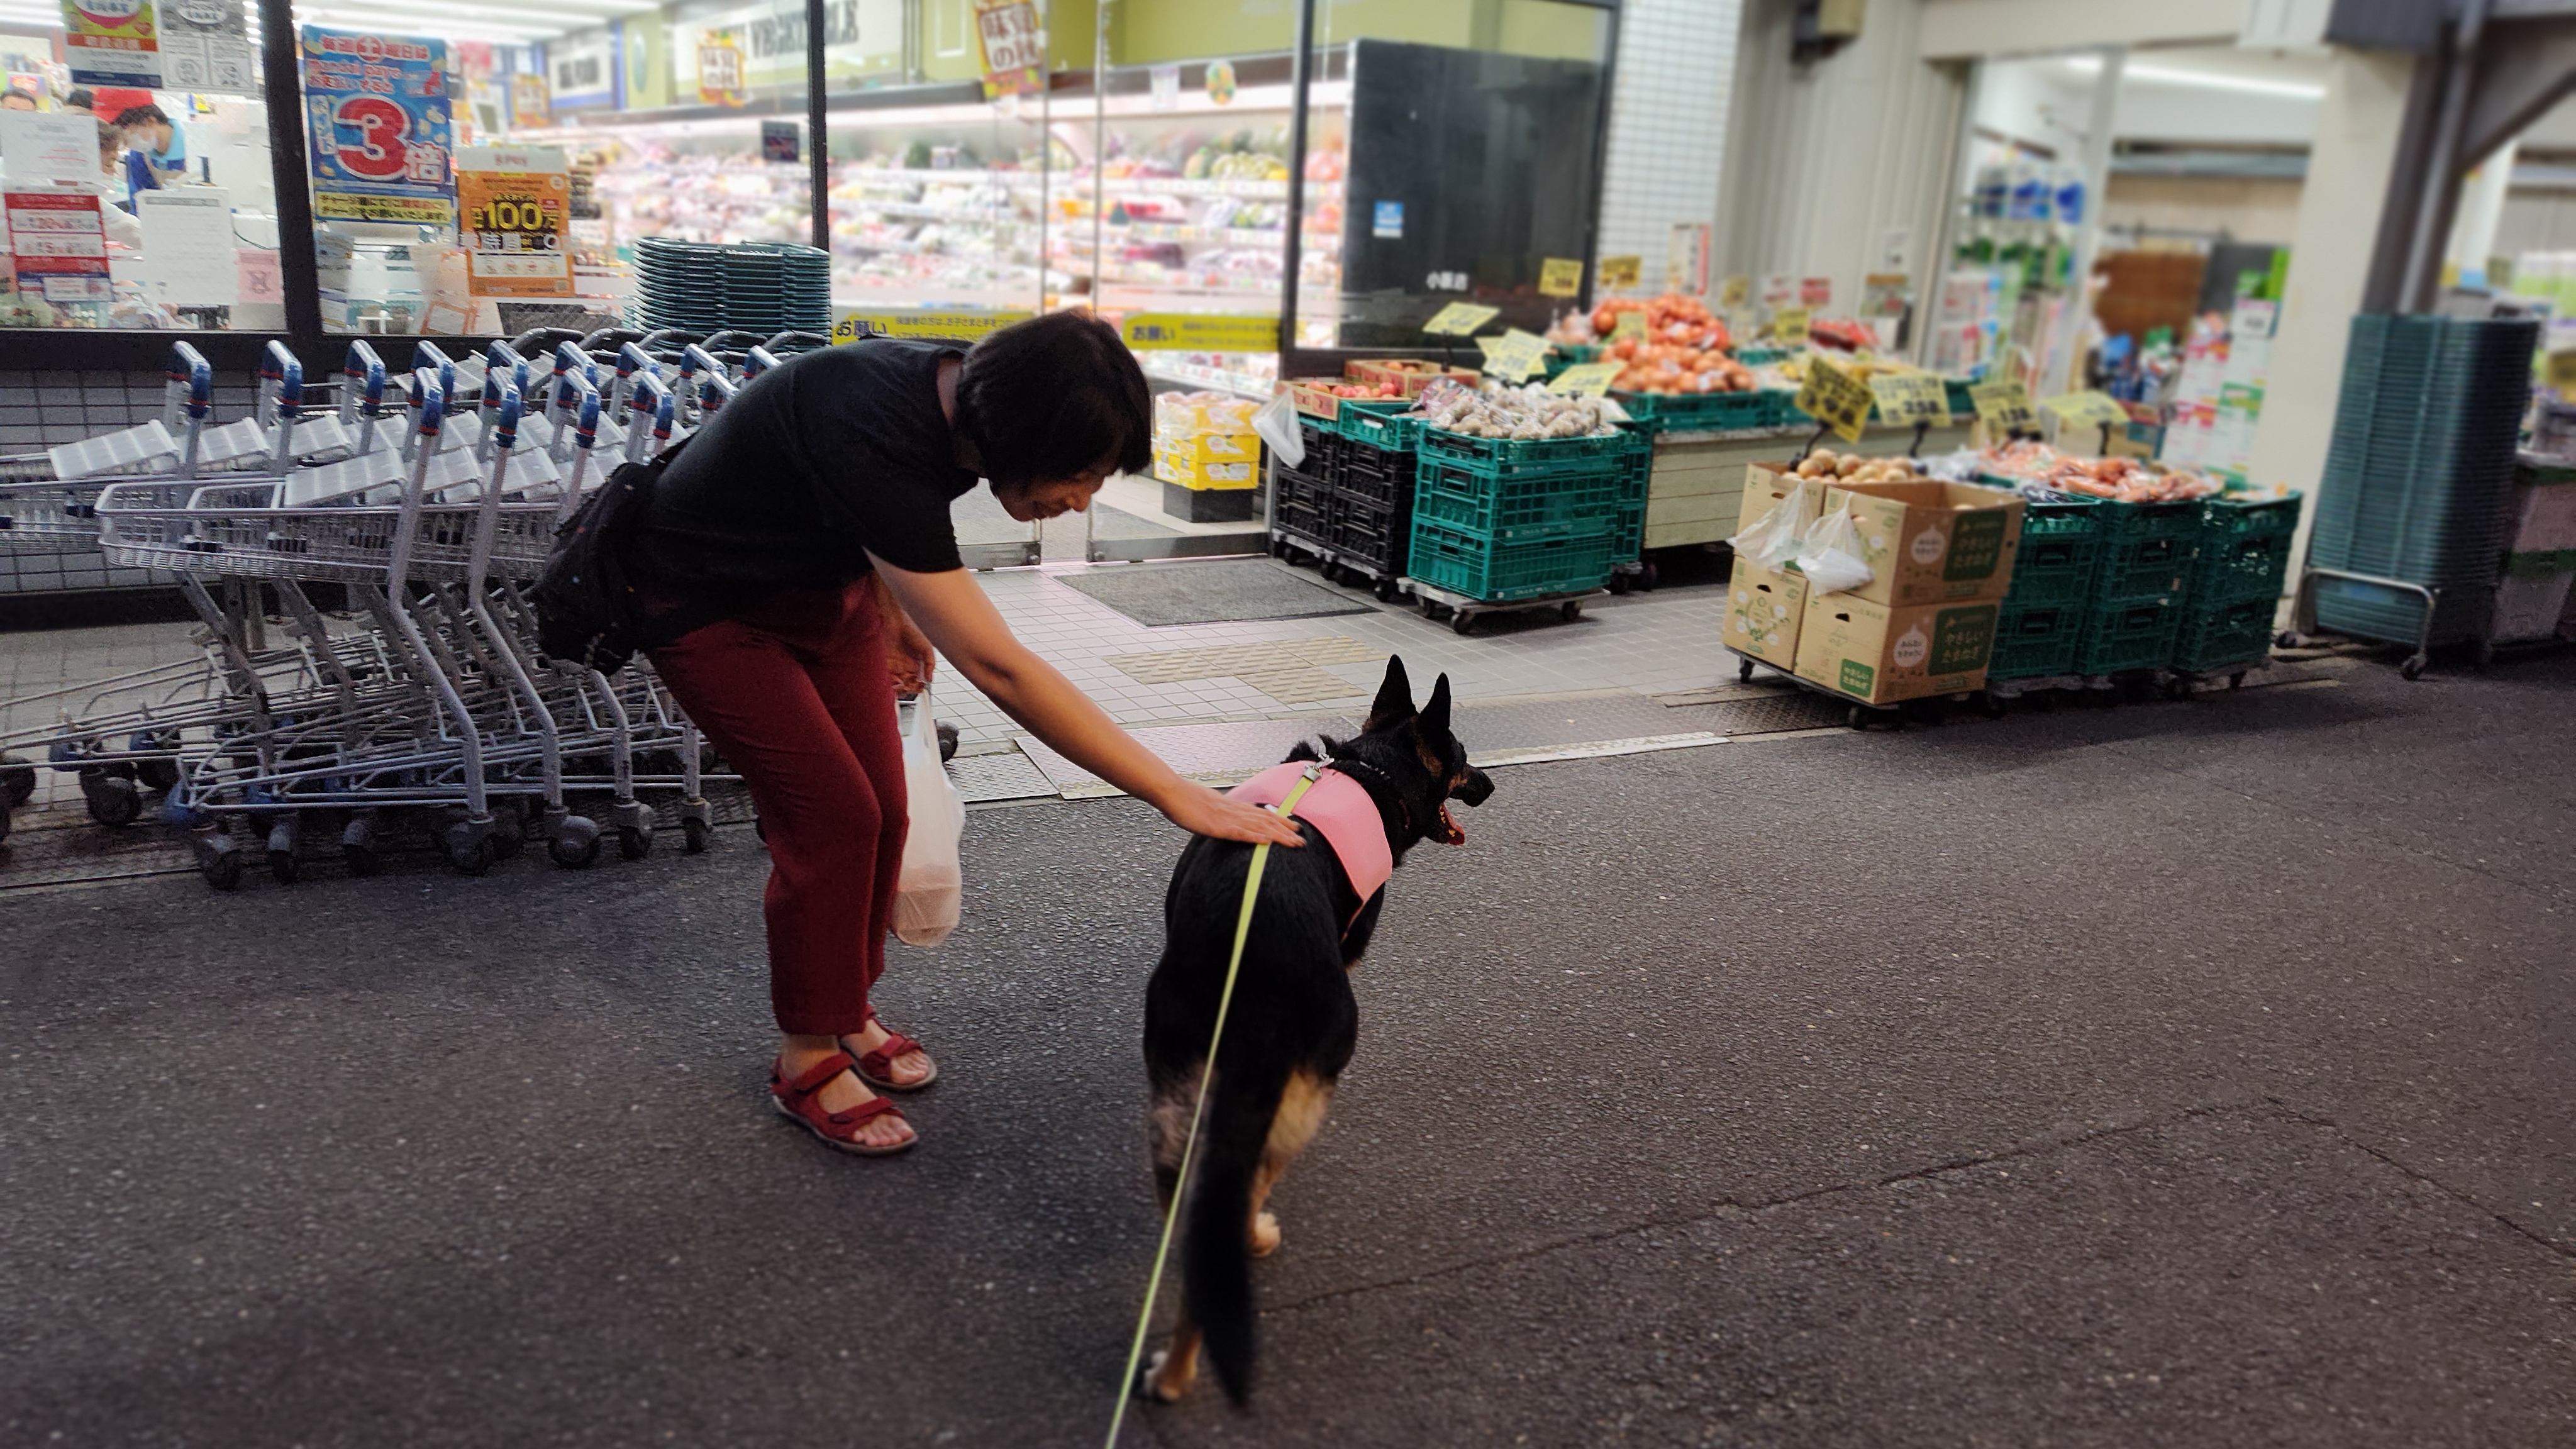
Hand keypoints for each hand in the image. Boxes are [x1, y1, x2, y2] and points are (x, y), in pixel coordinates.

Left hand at [887, 615, 935, 694]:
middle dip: (908, 689)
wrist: (894, 618)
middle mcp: (904, 666)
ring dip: (898, 688)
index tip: (919, 687)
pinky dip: (889, 683)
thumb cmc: (911, 627)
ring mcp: (893, 665)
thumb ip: (931, 663)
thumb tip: (930, 679)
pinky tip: (893, 681)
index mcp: (915, 663)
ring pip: (895, 683)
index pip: (917, 681)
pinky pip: (885, 677)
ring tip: (901, 686)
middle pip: (906, 684)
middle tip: (909, 687)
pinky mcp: (883, 663)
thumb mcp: (927, 647)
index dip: (918, 686)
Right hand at [1161, 784, 1306, 847]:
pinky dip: (1255, 836)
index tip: (1293, 827)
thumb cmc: (1185, 799)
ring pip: (1258, 826)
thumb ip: (1220, 813)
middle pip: (1265, 820)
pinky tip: (1267, 841)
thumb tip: (1226, 818)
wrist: (1171, 791)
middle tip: (1301, 839)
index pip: (1261, 814)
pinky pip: (1239, 833)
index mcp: (1232, 806)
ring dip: (1278, 835)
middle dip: (1285, 830)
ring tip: (1293, 842)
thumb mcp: (1207, 806)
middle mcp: (1234, 810)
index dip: (1279, 820)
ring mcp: (1227, 818)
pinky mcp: (1217, 826)